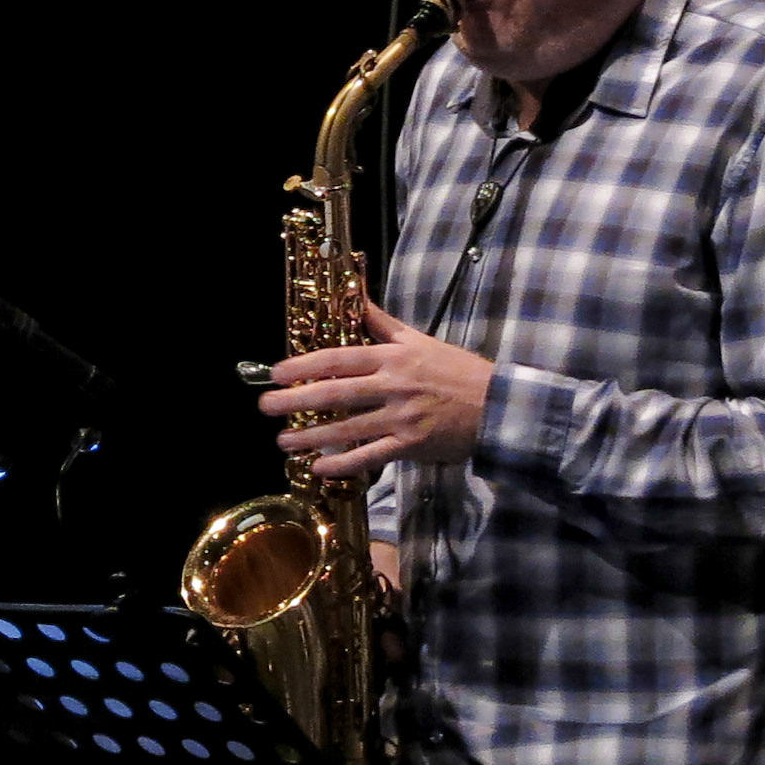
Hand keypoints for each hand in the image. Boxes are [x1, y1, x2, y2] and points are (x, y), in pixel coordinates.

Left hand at [259, 301, 491, 477]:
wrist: (498, 406)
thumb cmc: (457, 371)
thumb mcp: (418, 339)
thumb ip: (382, 323)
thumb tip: (355, 297)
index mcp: (392, 358)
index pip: (339, 359)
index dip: (305, 365)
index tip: (277, 373)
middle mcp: (393, 385)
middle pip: (335, 393)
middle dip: (296, 401)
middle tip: (266, 407)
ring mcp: (401, 417)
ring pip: (347, 428)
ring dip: (311, 435)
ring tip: (283, 440)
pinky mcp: (411, 445)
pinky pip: (371, 456)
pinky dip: (343, 464)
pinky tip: (319, 467)